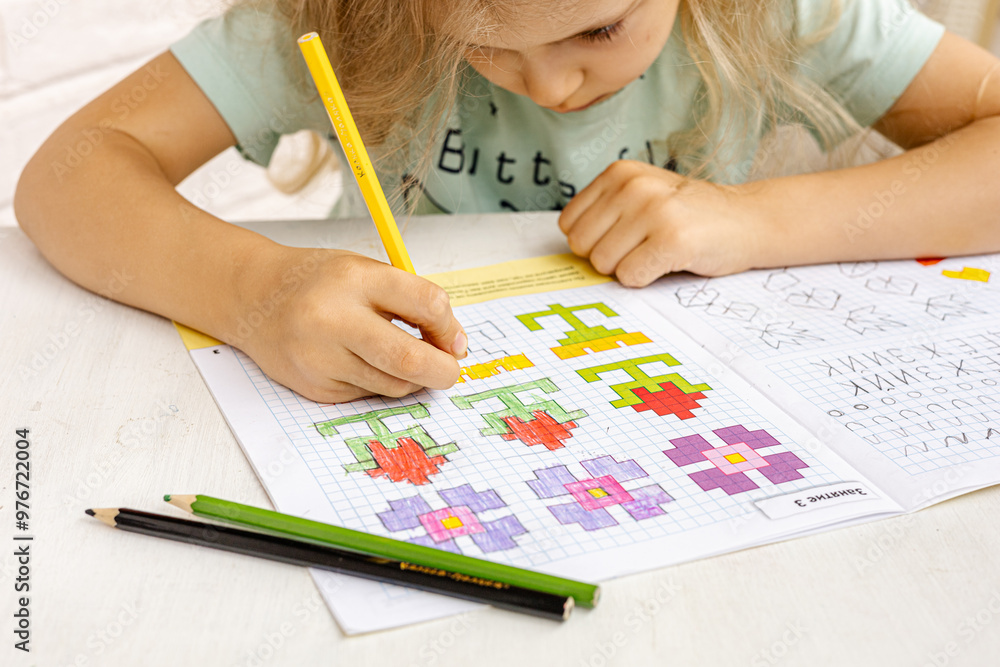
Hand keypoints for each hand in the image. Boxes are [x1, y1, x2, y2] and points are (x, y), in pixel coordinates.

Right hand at [233, 246, 466, 402]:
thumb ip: (410, 300)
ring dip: (412, 379)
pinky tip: (359, 361)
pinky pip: (367, 394)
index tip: (454, 340)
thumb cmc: (320, 283)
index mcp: (356, 278)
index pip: (426, 303)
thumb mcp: (365, 271)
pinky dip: (378, 382)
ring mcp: (321, 358)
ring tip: (400, 358)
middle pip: (409, 359)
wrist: (256, 298)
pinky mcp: (315, 387)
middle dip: (443, 371)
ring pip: (393, 385)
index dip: (450, 328)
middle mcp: (334, 319)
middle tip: (450, 370)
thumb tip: (454, 345)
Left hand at [559, 160, 769, 285]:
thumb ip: (606, 211)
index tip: (624, 236)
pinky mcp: (672, 240)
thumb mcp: (642, 194)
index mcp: (619, 173)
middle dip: (608, 256)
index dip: (594, 240)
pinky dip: (646, 278)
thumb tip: (568, 246)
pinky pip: (630, 277)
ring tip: (658, 250)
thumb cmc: (690, 214)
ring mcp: (653, 212)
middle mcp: (633, 187)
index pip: (569, 224)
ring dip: (629, 268)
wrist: (749, 219)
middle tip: (642, 246)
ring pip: (603, 264)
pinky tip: (669, 261)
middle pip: (582, 246)